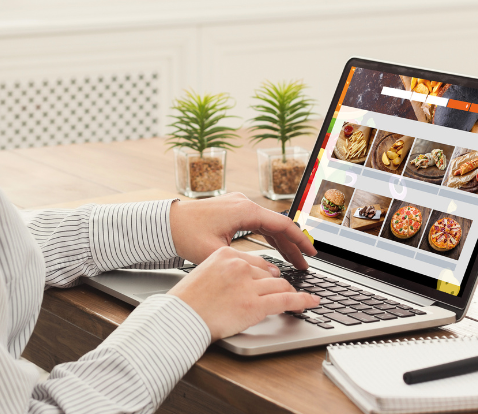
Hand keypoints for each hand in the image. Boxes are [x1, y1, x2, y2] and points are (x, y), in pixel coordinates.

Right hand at [168, 247, 319, 340]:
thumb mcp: (203, 274)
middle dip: (277, 283)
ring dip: (290, 292)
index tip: (272, 278)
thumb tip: (245, 279)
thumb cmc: (187, 302)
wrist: (179, 319)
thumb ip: (225, 271)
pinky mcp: (255, 305)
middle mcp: (238, 266)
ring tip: (298, 299)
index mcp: (225, 255)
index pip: (256, 261)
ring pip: (280, 284)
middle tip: (283, 291)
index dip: (267, 273)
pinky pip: (287, 299)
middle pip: (269, 273)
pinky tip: (312, 302)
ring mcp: (248, 285)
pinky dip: (303, 301)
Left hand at [169, 192, 315, 269]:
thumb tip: (269, 273)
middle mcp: (243, 203)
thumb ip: (245, 261)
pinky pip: (257, 223)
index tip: (312, 254)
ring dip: (281, 242)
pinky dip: (268, 237)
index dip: (300, 241)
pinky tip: (275, 250)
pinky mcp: (231, 210)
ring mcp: (237, 205)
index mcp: (244, 210)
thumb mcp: (217, 253)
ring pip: (268, 224)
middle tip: (305, 264)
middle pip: (278, 224)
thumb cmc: (186, 234)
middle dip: (293, 245)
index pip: (282, 225)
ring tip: (294, 261)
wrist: (165, 223)